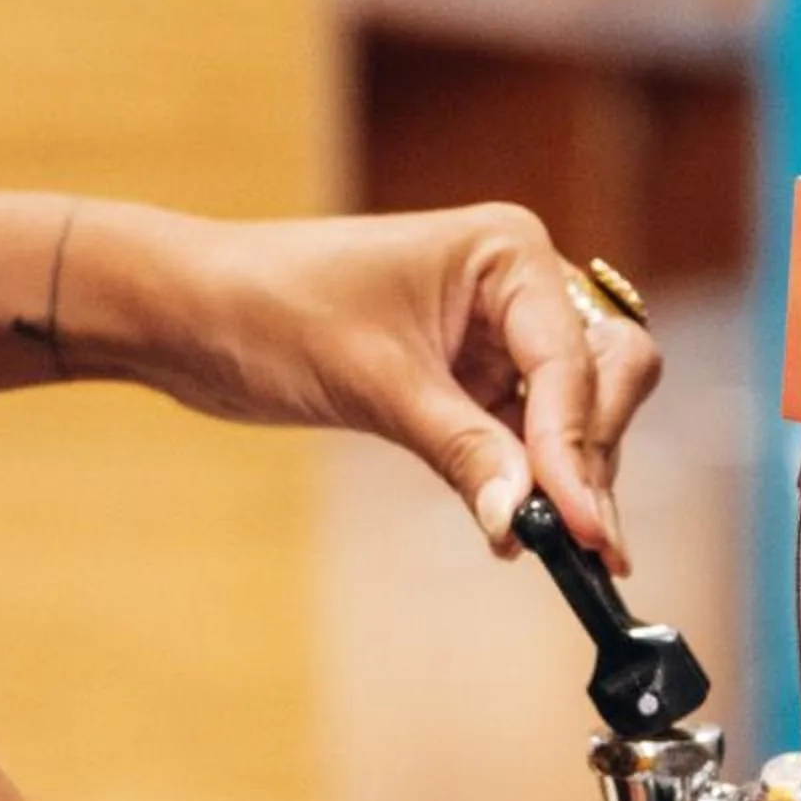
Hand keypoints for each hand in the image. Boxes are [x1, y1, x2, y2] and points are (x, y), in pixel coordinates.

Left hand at [73, 204, 662, 573]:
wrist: (192, 314)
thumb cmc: (271, 312)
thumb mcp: (374, 384)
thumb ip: (461, 451)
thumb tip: (525, 521)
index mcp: (506, 252)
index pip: (573, 360)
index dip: (579, 447)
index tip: (578, 527)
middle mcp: (518, 286)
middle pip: (607, 377)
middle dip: (594, 455)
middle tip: (584, 544)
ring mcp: (499, 336)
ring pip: (577, 415)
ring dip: (569, 478)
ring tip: (552, 549)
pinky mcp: (473, 381)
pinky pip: (528, 438)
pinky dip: (530, 483)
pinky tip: (519, 531)